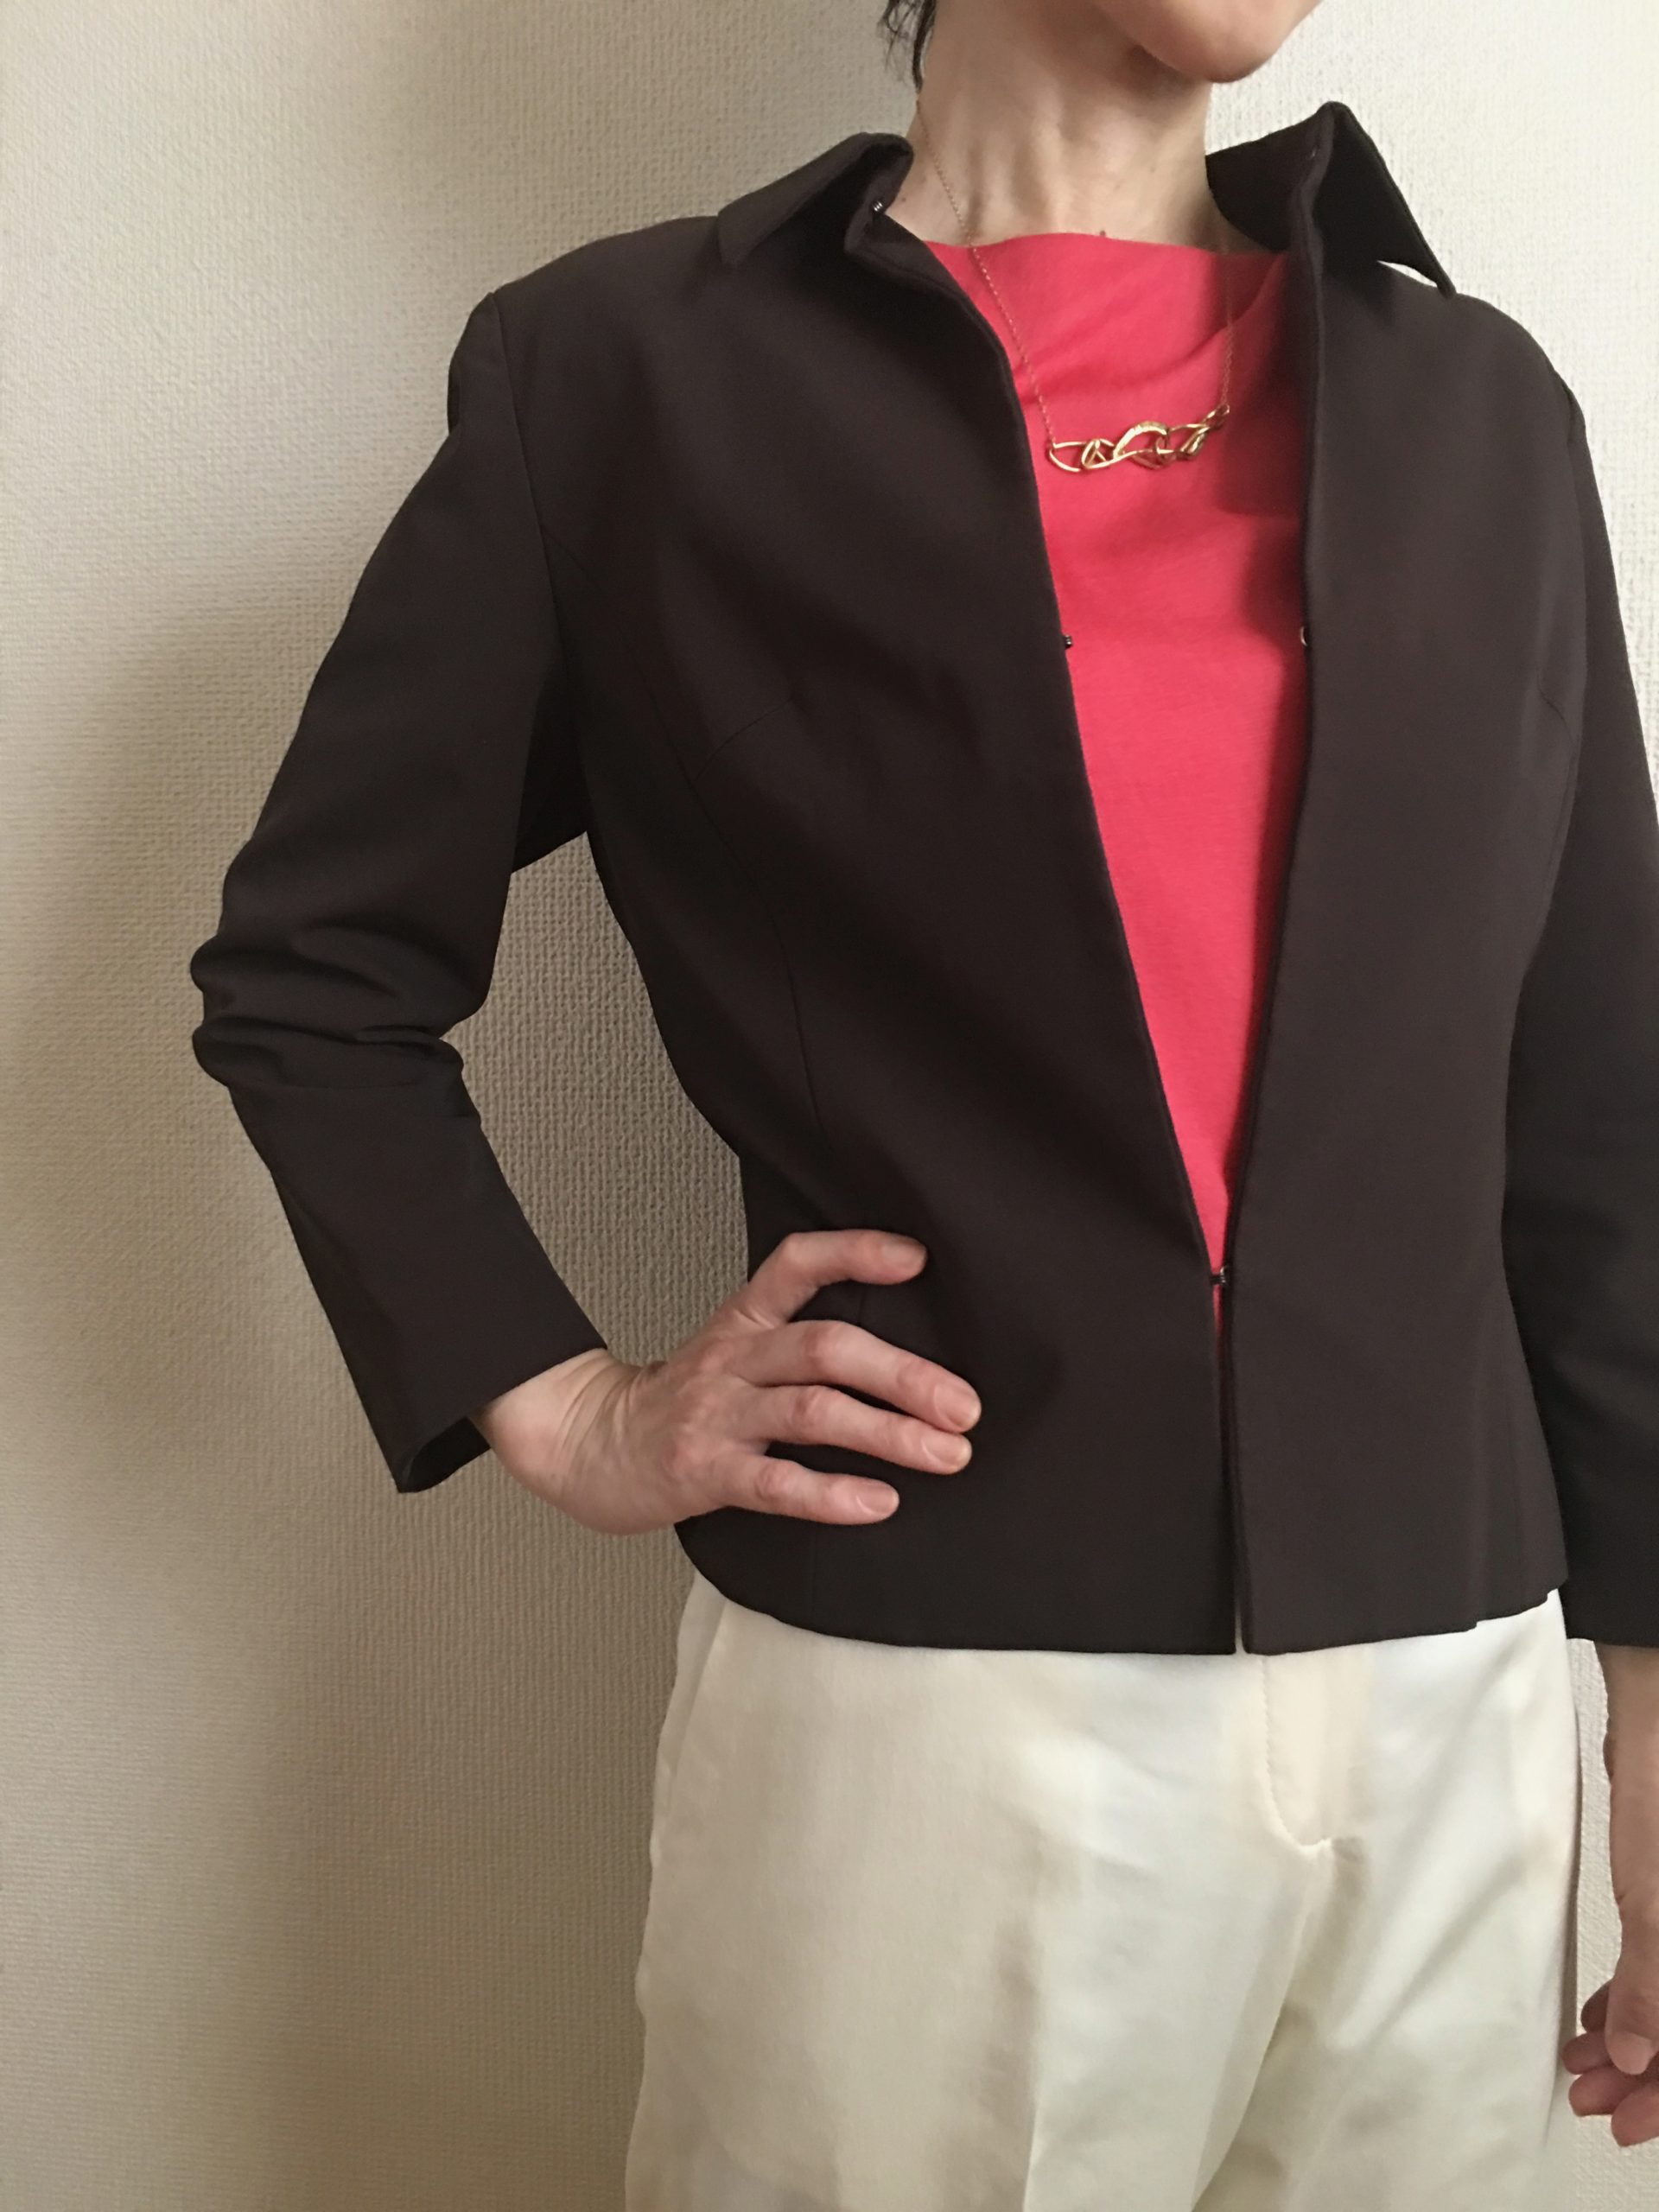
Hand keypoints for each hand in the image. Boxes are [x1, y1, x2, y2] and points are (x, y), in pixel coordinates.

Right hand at [472, 1228, 980, 1532]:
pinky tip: (879, 1501)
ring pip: (813, 1412)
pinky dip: (832, 1494)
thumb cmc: (681, 1404)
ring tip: (947, 1453)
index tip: (917, 1259)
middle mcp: (734, 1360)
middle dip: (904, 1375)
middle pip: (826, 1348)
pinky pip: (775, 1483)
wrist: (587, 1445)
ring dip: (889, 1432)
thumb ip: (799, 1341)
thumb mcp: (734, 1350)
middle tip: (964, 1405)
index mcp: (743, 1322)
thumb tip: (905, 1352)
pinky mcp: (705, 1473)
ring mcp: (718, 1416)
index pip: (797, 1264)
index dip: (855, 1253)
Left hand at [1564, 1666, 1658, 2147]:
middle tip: (1593, 2099)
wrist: (1657, 1699)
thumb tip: (1633, 2058)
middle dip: (1648, 2073)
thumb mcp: (1656, 1898)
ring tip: (1582, 2065)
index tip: (1627, 2123)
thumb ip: (1650, 1982)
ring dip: (1633, 2037)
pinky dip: (1631, 1993)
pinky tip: (1593, 2015)